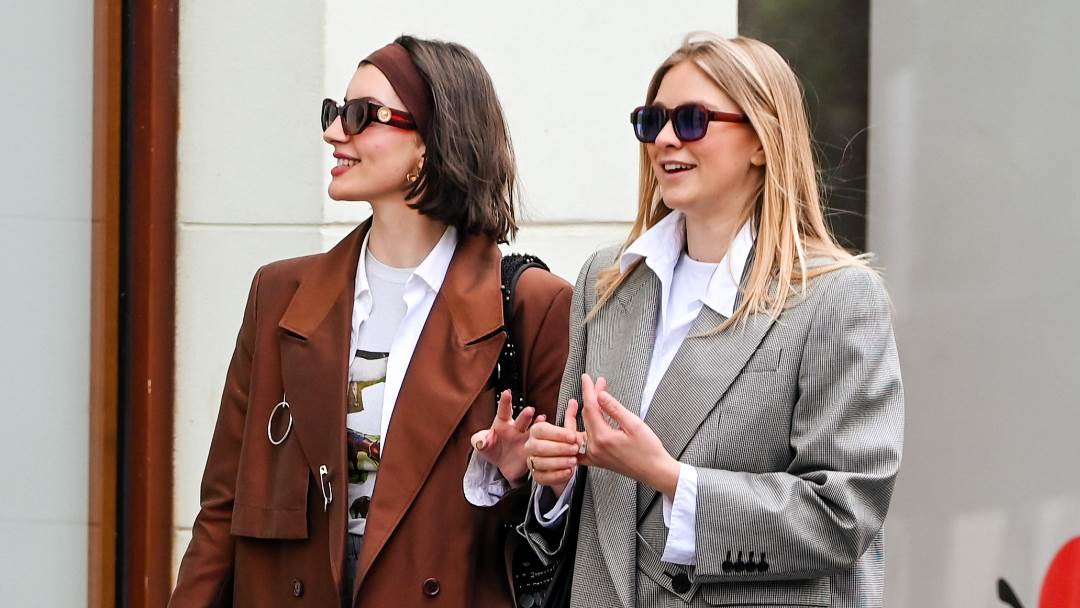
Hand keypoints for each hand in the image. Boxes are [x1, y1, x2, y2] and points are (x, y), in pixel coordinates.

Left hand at [471, 390, 541, 487]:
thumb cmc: (492, 449)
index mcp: (503, 423)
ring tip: (541, 420)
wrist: (502, 466)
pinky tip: (548, 437)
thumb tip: (481, 442)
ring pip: (534, 430)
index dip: (505, 401)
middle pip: (522, 419)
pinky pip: (540, 444)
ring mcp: (526, 438)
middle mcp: (517, 428)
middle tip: (529, 410)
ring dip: (538, 425)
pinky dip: (544, 441)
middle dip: (525, 415)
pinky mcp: (533, 449)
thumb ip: (478, 440)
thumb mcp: (481, 444)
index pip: (504, 410)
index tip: (506, 392)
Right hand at [524, 381, 596, 495]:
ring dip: (559, 462)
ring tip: (574, 461)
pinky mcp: (536, 476)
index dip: (558, 434)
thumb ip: (572, 414)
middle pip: (540, 447)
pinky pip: (543, 477)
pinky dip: (557, 475)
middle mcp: (530, 444)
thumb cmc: (565, 443)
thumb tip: (577, 400)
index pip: (542, 430)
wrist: (561, 463)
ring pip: (541, 462)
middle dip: (559, 448)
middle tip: (575, 449)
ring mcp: (531, 461)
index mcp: (537, 430)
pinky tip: (569, 472)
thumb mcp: (569, 428)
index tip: (573, 436)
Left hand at [578, 374, 680, 497]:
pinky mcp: (596, 460)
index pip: (590, 408)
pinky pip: (581, 445)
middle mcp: (594, 448)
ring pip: (582, 427)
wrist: (654, 471)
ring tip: (591, 398)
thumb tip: (599, 395)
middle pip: (586, 415)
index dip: (588, 390)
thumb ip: (614, 408)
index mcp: (602, 438)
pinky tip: (581, 424)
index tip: (587, 377)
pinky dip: (579, 433)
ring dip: (587, 411)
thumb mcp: (634, 424)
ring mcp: (593, 456)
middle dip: (592, 397)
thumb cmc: (648, 449)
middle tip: (599, 383)